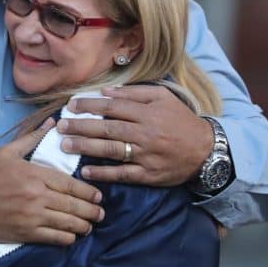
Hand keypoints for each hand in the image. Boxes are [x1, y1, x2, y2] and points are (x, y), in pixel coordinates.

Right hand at [0, 118, 104, 245]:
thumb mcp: (7, 152)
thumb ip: (32, 138)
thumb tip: (52, 123)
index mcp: (34, 174)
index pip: (70, 184)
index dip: (88, 192)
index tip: (98, 196)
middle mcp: (36, 196)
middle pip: (74, 205)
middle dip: (91, 211)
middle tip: (100, 213)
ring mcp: (32, 216)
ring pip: (68, 223)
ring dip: (83, 225)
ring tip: (89, 225)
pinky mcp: (26, 233)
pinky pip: (55, 238)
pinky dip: (68, 237)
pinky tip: (71, 235)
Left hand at [58, 86, 211, 186]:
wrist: (207, 150)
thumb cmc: (181, 121)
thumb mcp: (163, 98)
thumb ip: (135, 93)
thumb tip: (106, 92)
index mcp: (147, 113)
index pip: (112, 107)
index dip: (89, 106)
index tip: (70, 106)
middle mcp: (145, 133)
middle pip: (107, 128)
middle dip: (81, 126)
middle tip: (60, 126)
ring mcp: (146, 155)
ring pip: (111, 150)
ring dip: (86, 147)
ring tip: (65, 145)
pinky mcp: (149, 175)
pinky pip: (123, 174)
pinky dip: (104, 173)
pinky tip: (87, 171)